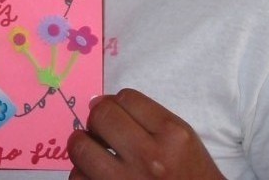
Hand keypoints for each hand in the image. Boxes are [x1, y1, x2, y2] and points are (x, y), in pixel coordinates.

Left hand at [67, 88, 224, 179]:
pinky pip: (78, 179)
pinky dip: (82, 174)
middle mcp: (149, 157)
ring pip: (82, 148)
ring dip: (83, 146)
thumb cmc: (190, 173)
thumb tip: (98, 103)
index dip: (115, 102)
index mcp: (171, 134)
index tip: (114, 112)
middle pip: (101, 116)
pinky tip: (95, 175)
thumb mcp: (182, 139)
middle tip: (100, 130)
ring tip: (93, 151)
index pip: (126, 98)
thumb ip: (146, 116)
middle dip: (96, 119)